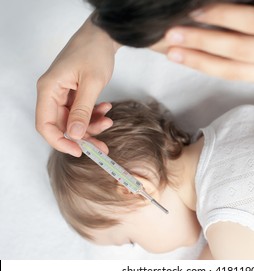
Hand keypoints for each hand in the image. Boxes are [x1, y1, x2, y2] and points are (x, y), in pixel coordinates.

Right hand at [36, 16, 119, 155]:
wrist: (103, 36)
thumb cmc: (94, 52)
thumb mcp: (92, 83)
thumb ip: (83, 110)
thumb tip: (76, 135)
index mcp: (48, 89)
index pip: (45, 125)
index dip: (60, 142)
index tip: (80, 151)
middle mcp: (52, 93)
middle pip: (62, 126)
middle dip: (83, 137)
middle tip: (102, 146)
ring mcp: (63, 93)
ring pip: (74, 121)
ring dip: (92, 125)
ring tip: (109, 121)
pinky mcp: (74, 93)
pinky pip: (81, 112)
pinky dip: (94, 114)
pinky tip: (106, 109)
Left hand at [165, 0, 253, 85]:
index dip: (227, 18)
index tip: (197, 11)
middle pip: (241, 51)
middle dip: (204, 42)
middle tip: (173, 35)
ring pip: (235, 71)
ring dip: (201, 62)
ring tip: (173, 54)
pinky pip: (238, 78)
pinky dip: (213, 70)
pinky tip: (192, 61)